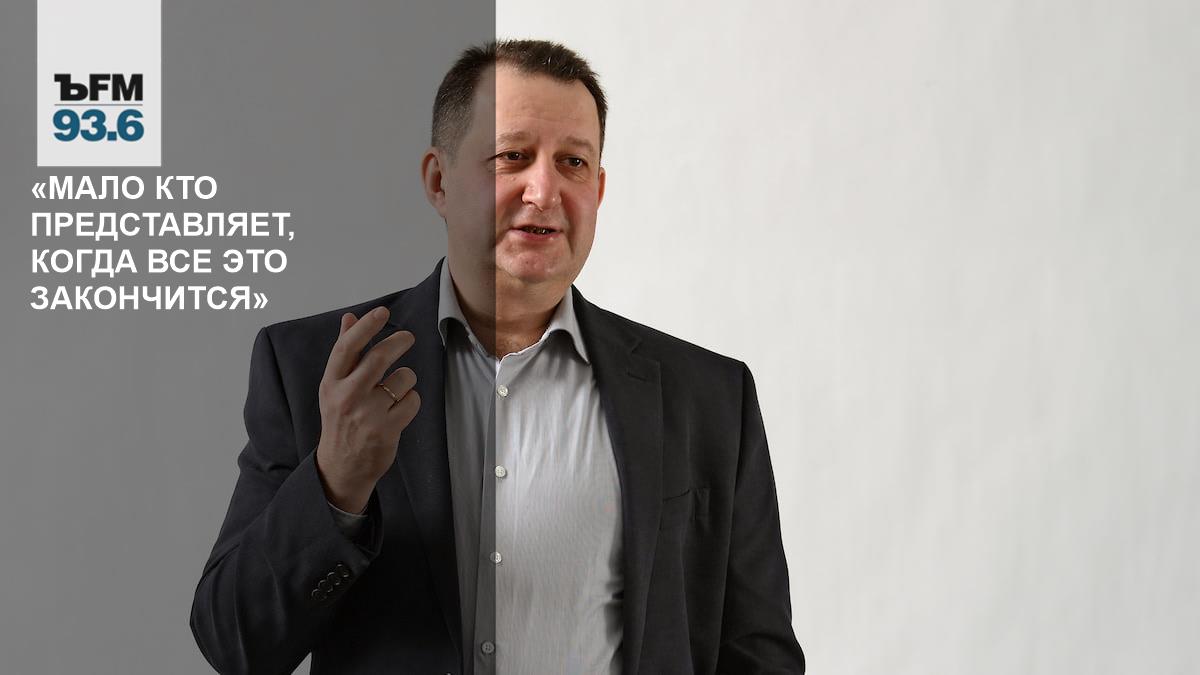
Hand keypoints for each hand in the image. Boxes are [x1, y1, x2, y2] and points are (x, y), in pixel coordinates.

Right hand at [315, 306, 419, 513]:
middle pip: (380, 357)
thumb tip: (349, 317)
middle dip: (399, 342)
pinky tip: (399, 410)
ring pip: (403, 378)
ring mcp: (368, 414)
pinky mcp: (387, 429)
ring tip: (395, 391)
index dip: (366, 327)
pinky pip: (412, 400)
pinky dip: (411, 401)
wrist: (342, 467)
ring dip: (406, 380)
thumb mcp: (334, 387)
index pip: (347, 348)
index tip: (382, 312)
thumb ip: (344, 353)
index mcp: (331, 383)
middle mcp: (347, 397)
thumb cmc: (341, 420)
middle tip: (408, 337)